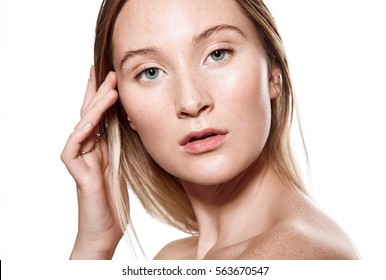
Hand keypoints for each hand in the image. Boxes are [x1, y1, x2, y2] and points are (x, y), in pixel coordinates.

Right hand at [61, 66, 123, 258]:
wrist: (106, 227)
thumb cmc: (114, 199)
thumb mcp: (124, 164)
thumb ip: (122, 144)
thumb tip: (132, 122)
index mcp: (99, 146)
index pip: (100, 114)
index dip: (104, 94)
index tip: (112, 74)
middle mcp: (88, 148)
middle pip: (90, 113)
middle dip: (97, 90)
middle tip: (106, 69)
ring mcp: (80, 158)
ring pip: (84, 124)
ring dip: (96, 105)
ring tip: (109, 86)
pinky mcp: (77, 172)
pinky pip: (74, 146)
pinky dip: (83, 130)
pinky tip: (92, 118)